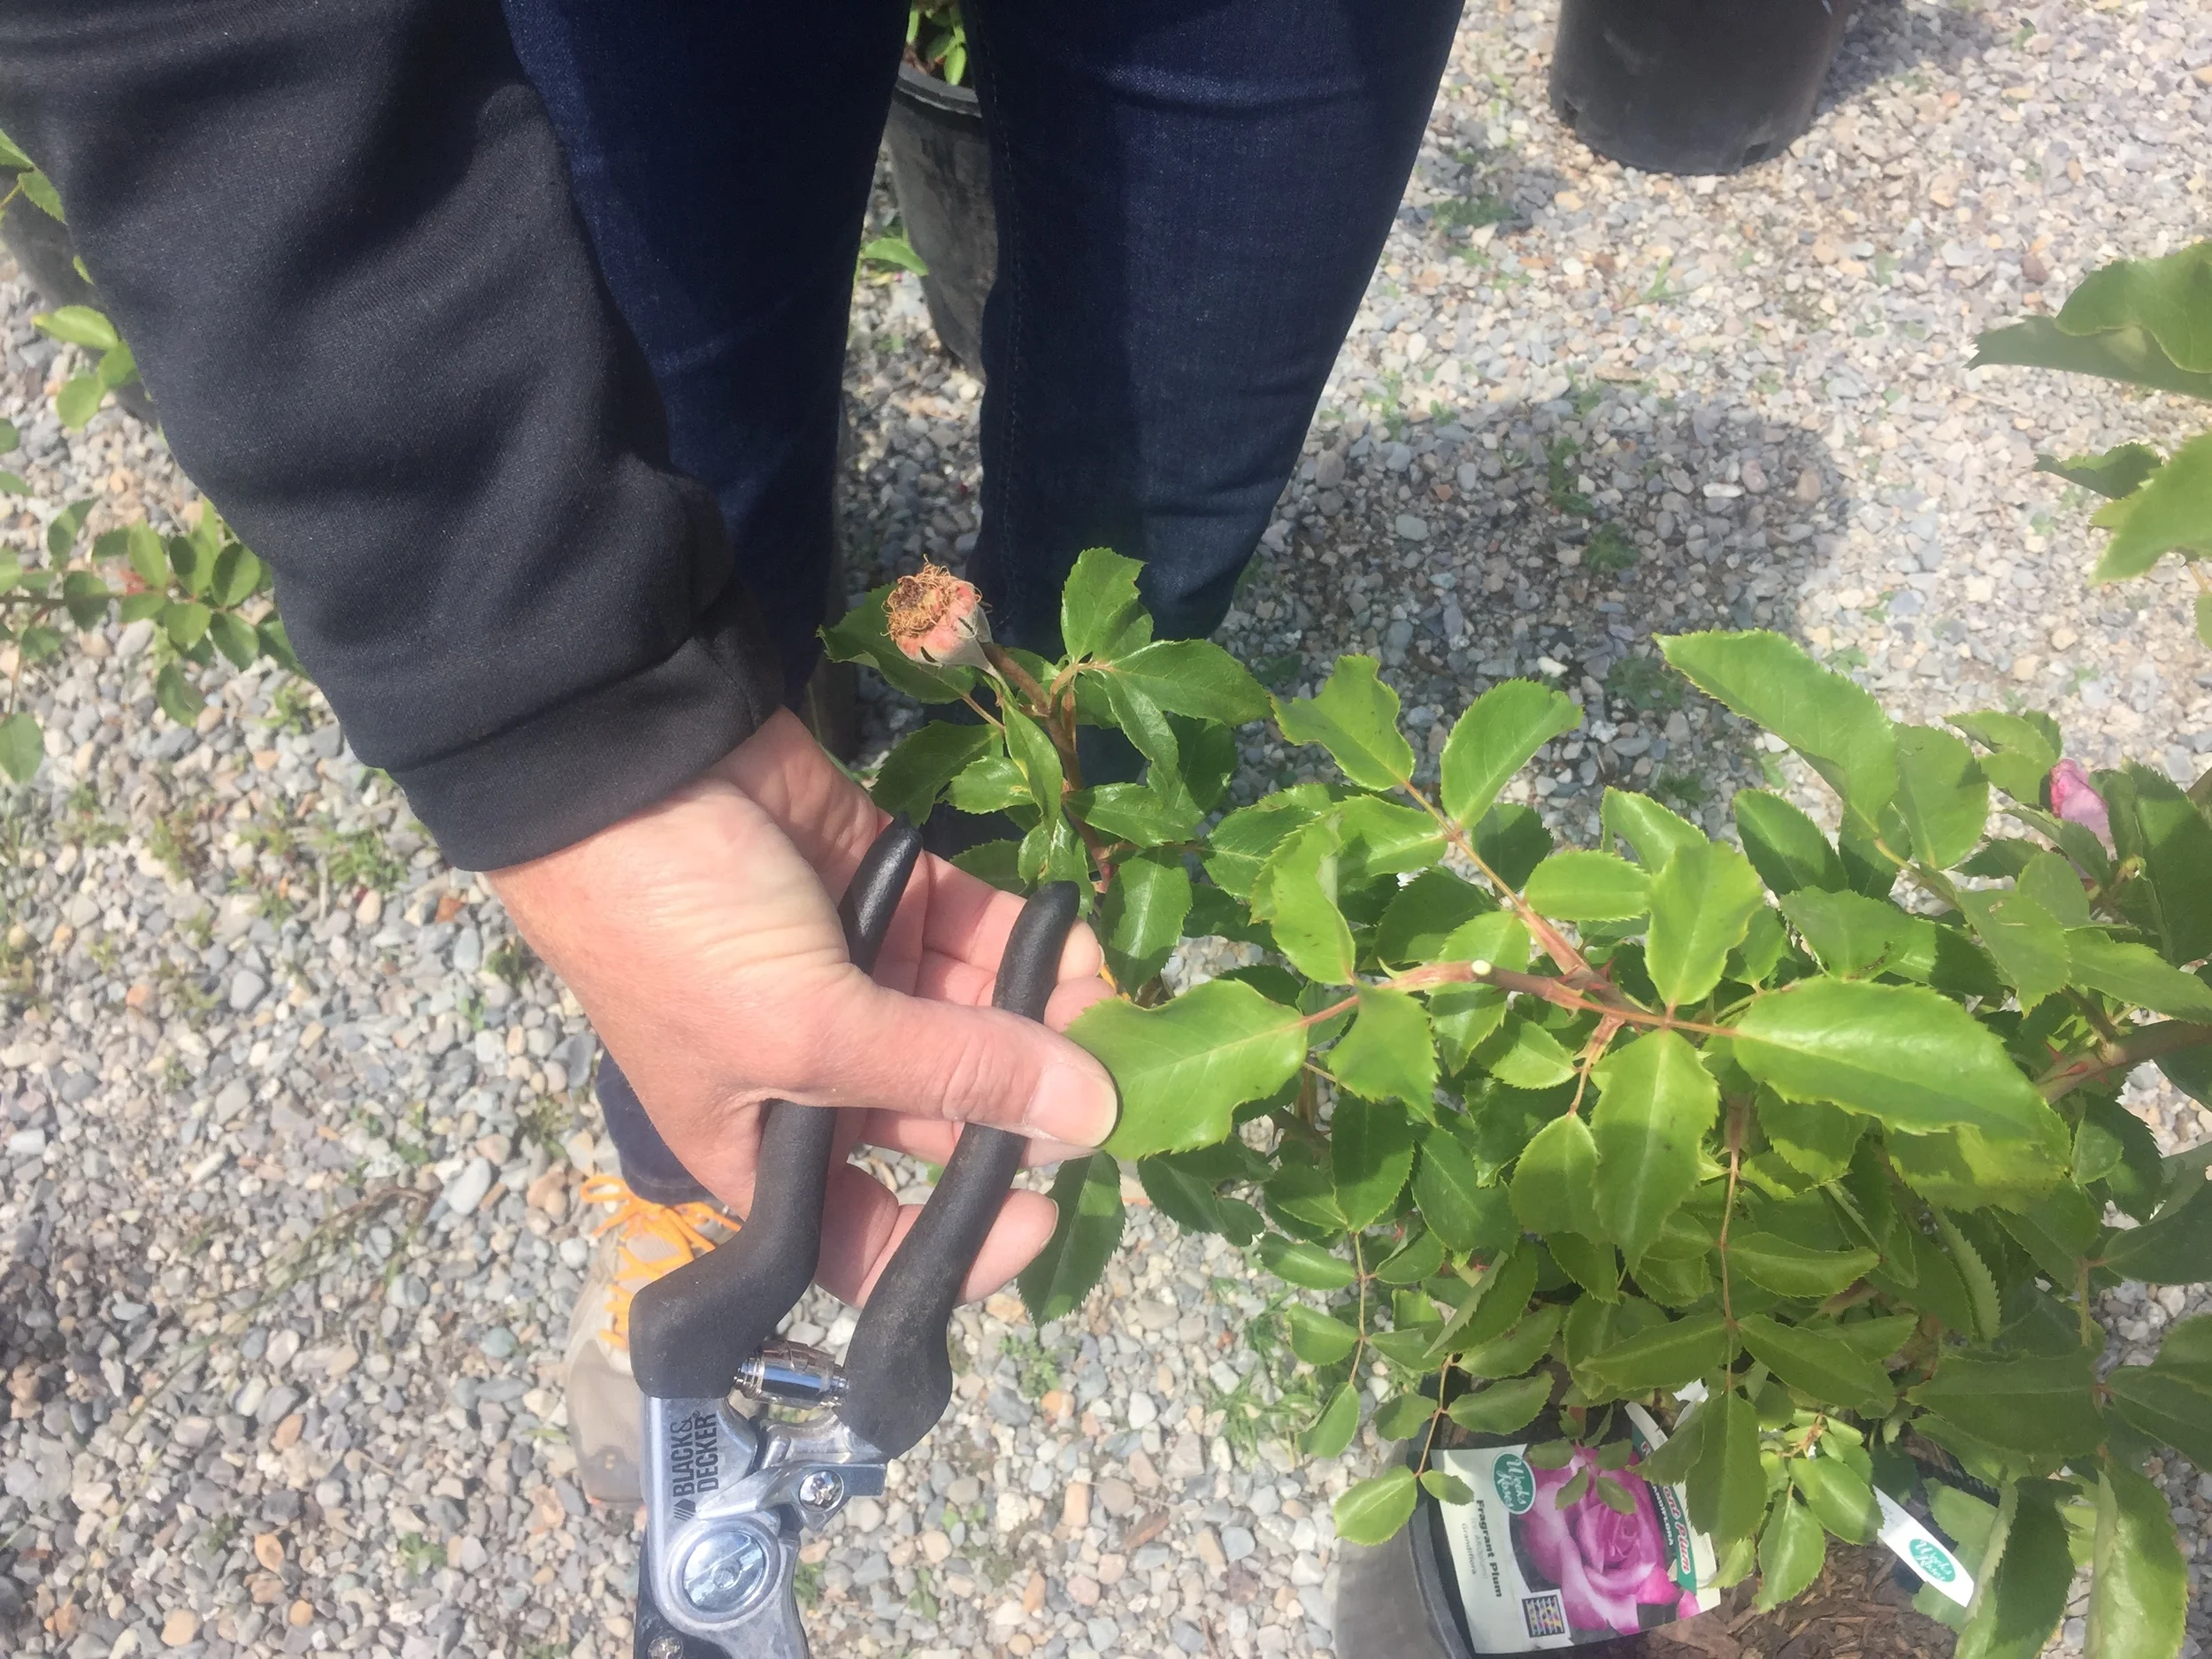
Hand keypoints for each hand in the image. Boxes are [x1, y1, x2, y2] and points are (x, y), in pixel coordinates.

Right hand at [488, 711, 1117, 1303]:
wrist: (631, 765)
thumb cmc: (683, 935)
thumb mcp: (810, 1031)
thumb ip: (953, 1075)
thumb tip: (1093, 1120)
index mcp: (765, 1151)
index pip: (868, 1238)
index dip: (955, 1247)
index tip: (1043, 1213)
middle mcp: (819, 1078)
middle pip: (946, 1122)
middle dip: (1029, 1109)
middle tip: (1111, 1082)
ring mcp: (862, 983)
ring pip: (977, 1025)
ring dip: (1047, 1021)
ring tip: (1106, 1001)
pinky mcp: (895, 897)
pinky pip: (978, 940)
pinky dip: (1030, 947)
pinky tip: (1080, 945)